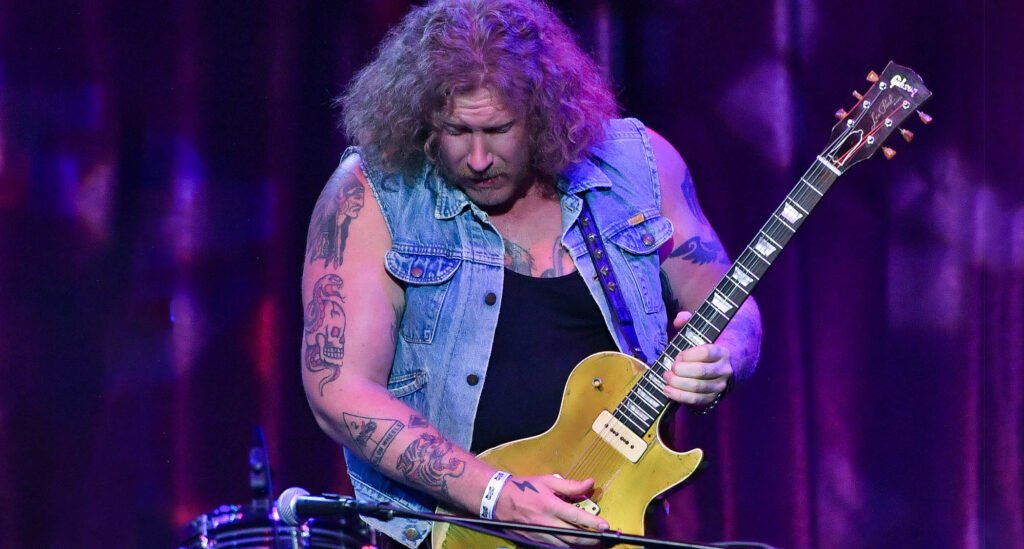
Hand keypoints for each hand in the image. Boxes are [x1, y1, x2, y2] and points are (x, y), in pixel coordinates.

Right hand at [492, 474, 608, 546]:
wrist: (499, 499)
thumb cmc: (525, 487)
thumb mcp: (548, 481)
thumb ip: (570, 485)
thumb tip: (589, 483)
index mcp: (550, 505)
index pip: (576, 517)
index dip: (592, 523)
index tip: (605, 526)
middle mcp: (546, 522)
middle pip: (573, 536)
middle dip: (590, 539)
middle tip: (602, 539)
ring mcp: (540, 533)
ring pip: (564, 545)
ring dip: (579, 545)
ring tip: (591, 543)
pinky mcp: (534, 540)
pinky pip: (553, 546)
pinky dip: (565, 546)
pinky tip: (572, 544)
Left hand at [664, 311, 732, 405]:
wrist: (722, 367)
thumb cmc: (704, 349)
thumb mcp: (699, 332)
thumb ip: (689, 322)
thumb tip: (679, 318)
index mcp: (722, 351)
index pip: (707, 353)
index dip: (689, 355)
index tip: (678, 355)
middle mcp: (724, 369)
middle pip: (702, 372)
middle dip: (681, 370)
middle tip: (670, 367)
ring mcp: (720, 385)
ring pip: (698, 387)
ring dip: (678, 383)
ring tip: (666, 377)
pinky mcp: (713, 398)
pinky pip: (697, 400)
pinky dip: (680, 396)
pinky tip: (667, 390)